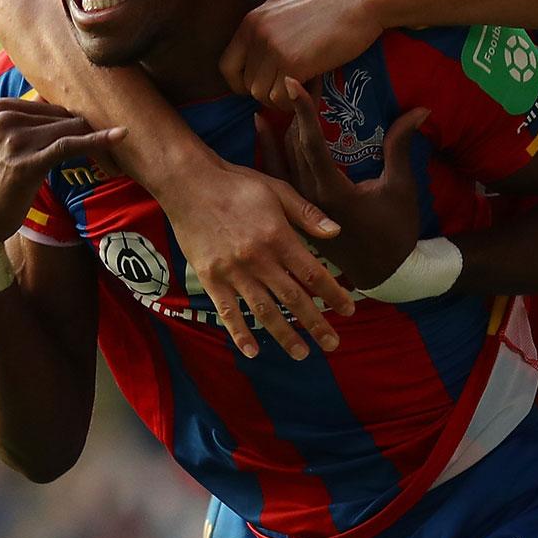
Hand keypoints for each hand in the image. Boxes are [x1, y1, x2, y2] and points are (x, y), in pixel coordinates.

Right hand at [0, 98, 124, 240]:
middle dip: (88, 133)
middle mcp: (5, 118)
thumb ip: (24, 122)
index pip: (52, 105)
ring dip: (97, 144)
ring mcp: (15, 139)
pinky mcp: (27, 162)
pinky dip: (98, 141)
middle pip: (65, 116)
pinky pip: (70, 145)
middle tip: (109, 154)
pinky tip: (119, 137)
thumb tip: (61, 106)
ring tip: (111, 164)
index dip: (76, 122)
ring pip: (72, 128)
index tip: (97, 136)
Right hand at [160, 156, 356, 361]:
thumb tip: (336, 233)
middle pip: (293, 298)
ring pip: (263, 310)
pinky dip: (240, 333)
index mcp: (278, 237)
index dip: (332, 293)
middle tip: (333, 343)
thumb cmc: (236, 185)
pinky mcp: (210, 278)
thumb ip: (307, 214)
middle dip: (315, 323)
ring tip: (301, 353)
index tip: (348, 309)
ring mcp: (233, 271)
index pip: (312, 273)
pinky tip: (252, 351)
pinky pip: (227, 311)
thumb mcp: (277, 190)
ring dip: (284, 335)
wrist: (189, 184)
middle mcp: (258, 259)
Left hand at [222, 0, 382, 104]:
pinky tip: (312, 87)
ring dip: (282, 98)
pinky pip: (281, 98)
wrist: (359, 1)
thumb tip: (258, 46)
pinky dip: (294, 100)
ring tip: (304, 84)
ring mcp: (273, 49)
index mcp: (252, 20)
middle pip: (246, 84)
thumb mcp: (287, 2)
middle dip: (267, 91)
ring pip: (261, 94)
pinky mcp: (293, 63)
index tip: (261, 85)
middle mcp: (257, 34)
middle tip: (292, 85)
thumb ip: (268, 24)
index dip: (240, 82)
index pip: (226, 65)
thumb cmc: (330, 2)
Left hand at [271, 78, 427, 291]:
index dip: (302, 110)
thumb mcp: (401, 187)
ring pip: (278, 166)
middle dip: (293, 114)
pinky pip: (278, 183)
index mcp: (332, 192)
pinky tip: (265, 145)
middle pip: (292, 148)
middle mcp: (310, 200)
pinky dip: (271, 160)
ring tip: (262, 111)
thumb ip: (401, 146)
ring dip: (272, 138)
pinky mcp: (298, 217)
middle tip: (295, 85)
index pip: (311, 143)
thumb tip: (420, 110)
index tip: (292, 83)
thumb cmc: (396, 231)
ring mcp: (301, 211)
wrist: (385, 273)